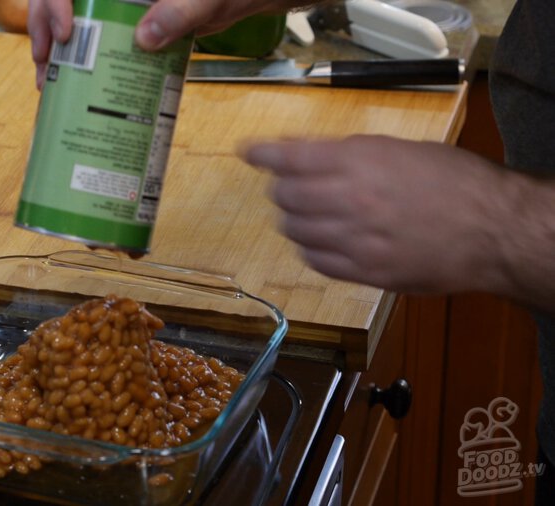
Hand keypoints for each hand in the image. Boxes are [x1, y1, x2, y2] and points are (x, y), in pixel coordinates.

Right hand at [27, 0, 305, 87]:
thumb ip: (180, 12)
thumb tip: (144, 39)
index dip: (54, 1)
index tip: (67, 32)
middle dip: (42, 28)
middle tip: (45, 65)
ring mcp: (110, 2)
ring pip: (64, 16)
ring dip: (50, 47)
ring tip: (46, 81)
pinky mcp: (118, 23)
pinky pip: (85, 36)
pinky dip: (72, 59)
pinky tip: (65, 84)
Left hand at [238, 135, 512, 294]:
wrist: (495, 231)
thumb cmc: (454, 182)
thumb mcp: (400, 150)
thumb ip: (349, 154)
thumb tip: (302, 154)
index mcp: (361, 161)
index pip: (291, 158)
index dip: (263, 154)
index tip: (248, 152)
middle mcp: (351, 200)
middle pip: (286, 196)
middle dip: (282, 189)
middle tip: (290, 188)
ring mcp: (356, 240)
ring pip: (295, 230)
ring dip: (294, 220)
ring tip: (310, 215)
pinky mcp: (365, 273)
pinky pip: (316, 262)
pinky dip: (310, 249)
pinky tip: (322, 241)